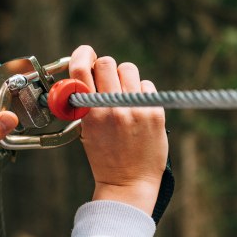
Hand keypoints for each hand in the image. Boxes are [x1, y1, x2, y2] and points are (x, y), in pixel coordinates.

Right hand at [69, 45, 167, 214]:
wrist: (129, 183)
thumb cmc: (105, 156)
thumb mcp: (85, 129)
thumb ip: (85, 102)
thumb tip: (90, 73)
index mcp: (90, 112)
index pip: (82, 69)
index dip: (82, 55)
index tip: (84, 53)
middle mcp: (112, 107)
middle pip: (107, 63)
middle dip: (104, 68)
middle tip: (105, 80)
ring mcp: (135, 109)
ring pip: (129, 69)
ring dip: (124, 77)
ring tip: (123, 94)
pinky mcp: (154, 112)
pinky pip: (146, 85)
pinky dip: (141, 91)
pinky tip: (137, 107)